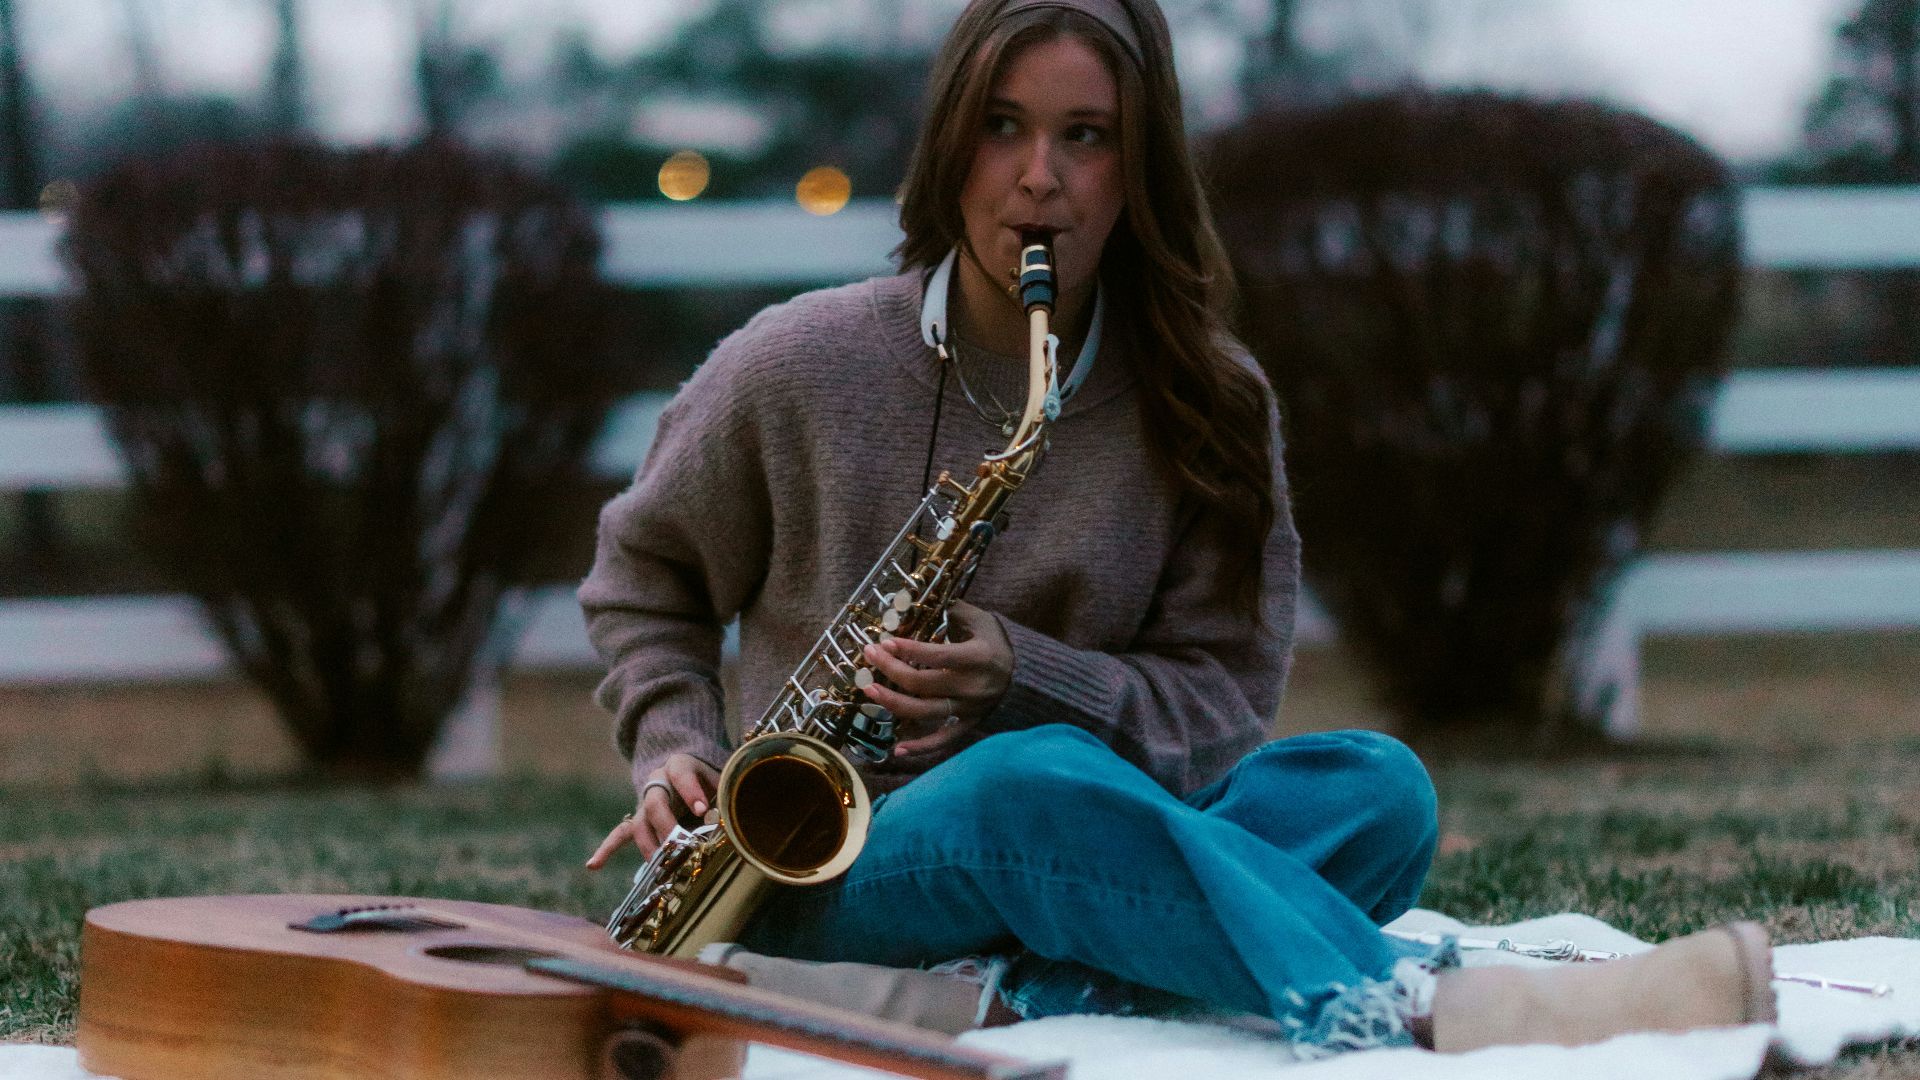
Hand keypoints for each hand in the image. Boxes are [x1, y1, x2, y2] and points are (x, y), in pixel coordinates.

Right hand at [585, 753, 719, 867]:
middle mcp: (658, 782)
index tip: (702, 809)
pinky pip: (621, 833)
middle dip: (666, 825)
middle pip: (656, 802)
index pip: (681, 774)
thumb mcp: (721, 780)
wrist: (689, 772)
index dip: (690, 791)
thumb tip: (729, 822)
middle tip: (679, 845)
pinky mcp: (639, 819)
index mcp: (679, 766)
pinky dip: (607, 848)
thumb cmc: (709, 780)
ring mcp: (645, 802)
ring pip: (640, 823)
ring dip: (649, 845)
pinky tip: (593, 865)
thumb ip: (724, 796)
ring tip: (658, 864)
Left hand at [859, 601, 1012, 757]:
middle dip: (890, 669)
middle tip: (869, 655)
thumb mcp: (981, 620)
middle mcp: (971, 686)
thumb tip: (920, 600)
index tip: (884, 642)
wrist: (1026, 675)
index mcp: (977, 657)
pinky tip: (897, 749)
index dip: (908, 650)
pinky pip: (942, 741)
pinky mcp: (968, 725)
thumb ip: (953, 610)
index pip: (937, 656)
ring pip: (924, 712)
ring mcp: (968, 709)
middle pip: (922, 683)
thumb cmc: (998, 643)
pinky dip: (920, 748)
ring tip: (869, 691)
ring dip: (892, 703)